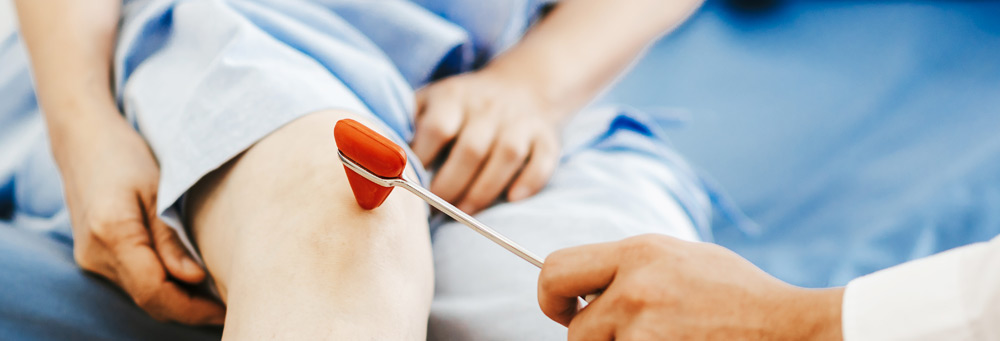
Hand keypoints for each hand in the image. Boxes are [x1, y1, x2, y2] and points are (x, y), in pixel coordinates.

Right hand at [53, 113, 225, 324]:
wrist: (82, 141)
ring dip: (178, 302)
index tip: (225, 311)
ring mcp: (91, 259)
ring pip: (140, 296)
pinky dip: (162, 289)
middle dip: (190, 311)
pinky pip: (133, 283)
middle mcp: (95, 254)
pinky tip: (190, 283)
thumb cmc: (126, 156)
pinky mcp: (94, 258)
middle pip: (149, 301)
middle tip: (230, 307)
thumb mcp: (158, 189)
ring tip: (217, 297)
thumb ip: (171, 238)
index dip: (192, 309)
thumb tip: (194, 279)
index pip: (155, 291)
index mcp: (112, 233)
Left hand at [410, 68, 560, 213]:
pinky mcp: (546, 136)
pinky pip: (542, 160)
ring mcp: (520, 121)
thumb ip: (406, 123)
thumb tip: (377, 157)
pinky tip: (512, 199)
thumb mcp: (431, 99)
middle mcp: (488, 107)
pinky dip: (530, 182)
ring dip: (484, 190)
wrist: (523, 84)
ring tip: (464, 213)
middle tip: (436, 209)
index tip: (409, 185)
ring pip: (507, 156)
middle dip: (451, 185)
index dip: (422, 160)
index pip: (436, 128)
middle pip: (471, 149)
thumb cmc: (463, 104)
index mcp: (453, 96)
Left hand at [537, 234, 843, 339]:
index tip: (567, 310)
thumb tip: (583, 288)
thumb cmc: (735, 293)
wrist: (788, 324)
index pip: (555, 270)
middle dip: (591, 339)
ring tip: (667, 336)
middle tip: (622, 336)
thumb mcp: (679, 258)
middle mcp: (635, 288)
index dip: (552, 297)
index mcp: (638, 253)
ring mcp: (645, 330)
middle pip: (575, 330)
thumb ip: (629, 267)